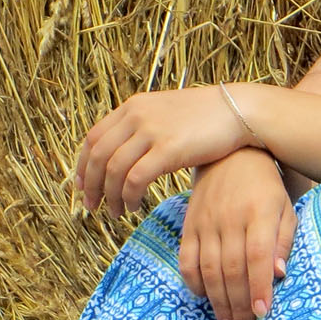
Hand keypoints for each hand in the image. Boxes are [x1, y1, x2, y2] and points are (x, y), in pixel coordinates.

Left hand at [75, 86, 251, 215]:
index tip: (82, 186)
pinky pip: (135, 179)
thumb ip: (142, 127)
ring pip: (113, 170)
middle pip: (97, 156)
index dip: (82, 165)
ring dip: (110, 196)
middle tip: (92, 206)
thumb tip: (122, 153)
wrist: (238, 111)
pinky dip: (129, 197)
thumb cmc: (205, 118)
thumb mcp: (165, 113)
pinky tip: (135, 207)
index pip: (93, 138)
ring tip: (117, 212)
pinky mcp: (168, 149)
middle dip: (90, 185)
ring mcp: (151, 131)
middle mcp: (136, 116)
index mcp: (132, 106)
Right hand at [180, 152, 296, 319]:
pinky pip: (186, 259)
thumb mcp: (285, 209)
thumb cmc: (266, 189)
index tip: (263, 313)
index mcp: (259, 211)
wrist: (230, 156)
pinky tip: (205, 299)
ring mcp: (206, 221)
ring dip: (218, 301)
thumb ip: (284, 241)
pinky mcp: (189, 225)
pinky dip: (193, 282)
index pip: (257, 255)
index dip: (259, 287)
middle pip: (231, 268)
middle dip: (238, 304)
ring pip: (208, 268)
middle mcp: (230, 217)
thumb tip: (279, 275)